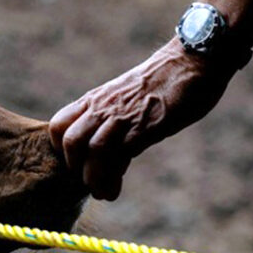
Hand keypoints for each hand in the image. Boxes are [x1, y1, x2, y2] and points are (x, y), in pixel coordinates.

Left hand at [49, 39, 235, 200]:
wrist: (193, 59)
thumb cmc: (165, 80)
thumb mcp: (127, 97)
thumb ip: (113, 116)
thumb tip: (111, 145)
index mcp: (96, 99)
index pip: (59, 124)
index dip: (60, 149)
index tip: (74, 164)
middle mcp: (103, 107)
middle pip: (69, 140)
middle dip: (73, 167)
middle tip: (86, 182)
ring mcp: (123, 116)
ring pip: (91, 149)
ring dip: (92, 178)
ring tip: (101, 193)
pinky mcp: (145, 125)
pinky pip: (119, 155)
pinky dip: (112, 177)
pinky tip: (115, 189)